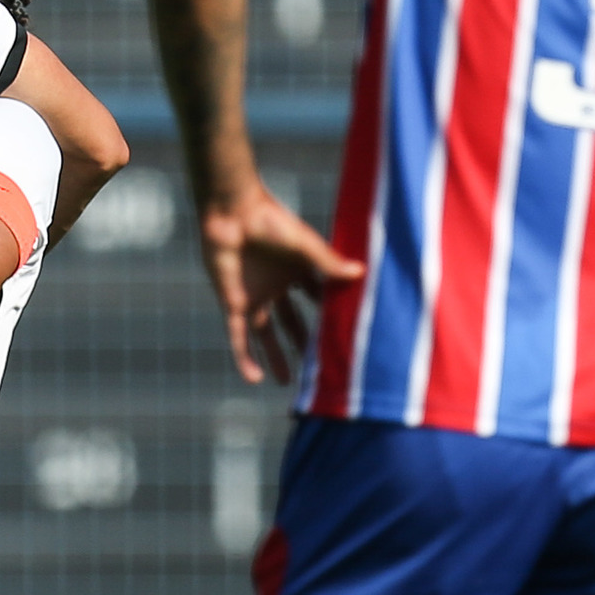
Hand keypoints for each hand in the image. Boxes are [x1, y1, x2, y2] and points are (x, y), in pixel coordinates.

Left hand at [199, 184, 363, 385]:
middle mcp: (275, 287)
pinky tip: (255, 379)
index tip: (345, 335)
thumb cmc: (269, 220)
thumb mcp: (304, 245)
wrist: (232, 212)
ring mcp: (253, 296)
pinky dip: (245, 357)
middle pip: (291, 321)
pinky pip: (238, 337)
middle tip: (318, 366)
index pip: (315, 298)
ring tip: (288, 382)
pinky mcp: (233, 303)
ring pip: (265, 334)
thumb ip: (328, 263)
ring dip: (275, 357)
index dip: (328, 315)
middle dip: (303, 342)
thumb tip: (362, 273)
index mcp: (294, 271)